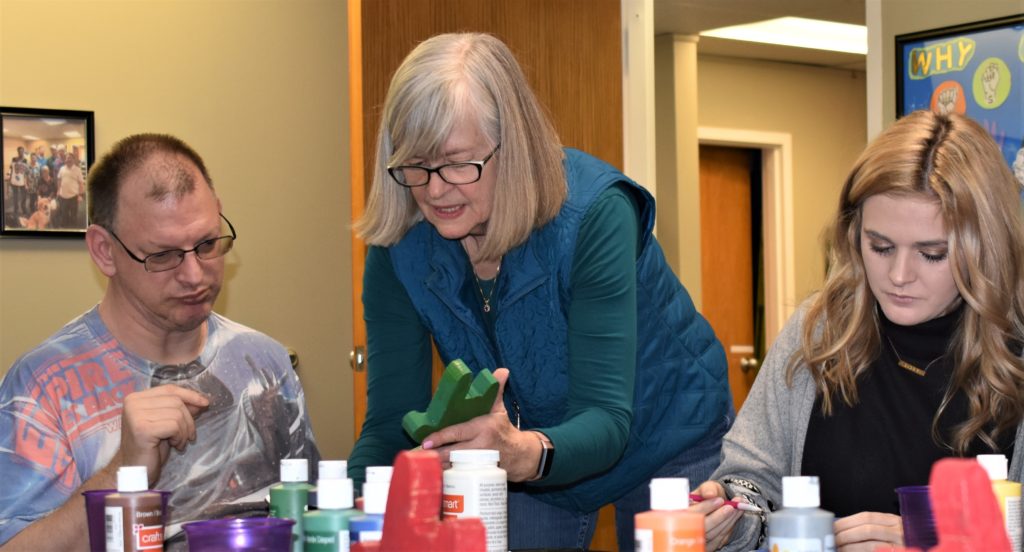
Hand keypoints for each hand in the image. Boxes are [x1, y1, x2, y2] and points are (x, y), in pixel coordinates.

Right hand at [117, 384, 208, 484]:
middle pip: (176, 401)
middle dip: (188, 419)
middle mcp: (133, 403)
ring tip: (178, 442)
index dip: (189, 395)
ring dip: (184, 431)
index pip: (169, 389)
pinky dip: (180, 437)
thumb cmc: (152, 446)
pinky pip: (174, 426)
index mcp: (136, 398)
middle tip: (188, 436)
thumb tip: (202, 401)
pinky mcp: (142, 429)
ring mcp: (136, 415)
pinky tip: (174, 445)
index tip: (205, 403)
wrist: (136, 469)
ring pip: (177, 414)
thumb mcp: (168, 423)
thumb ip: (180, 409)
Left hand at [422, 368, 539, 480]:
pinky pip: (459, 473)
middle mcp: (482, 445)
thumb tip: (502, 370)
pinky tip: (435, 472)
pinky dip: (447, 473)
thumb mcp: (499, 409)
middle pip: (454, 452)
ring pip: (454, 464)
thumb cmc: (504, 430)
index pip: (458, 433)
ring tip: (423, 463)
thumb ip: (496, 390)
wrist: (520, 455)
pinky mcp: (478, 472)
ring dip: (438, 464)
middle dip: (436, 455)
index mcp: (484, 427)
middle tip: (419, 454)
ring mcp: (480, 461)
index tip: (426, 442)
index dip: (441, 438)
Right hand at [691, 480, 744, 550]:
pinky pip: (719, 540)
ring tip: (738, 508)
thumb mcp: (708, 487)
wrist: (718, 504)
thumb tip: (710, 494)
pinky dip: (729, 527)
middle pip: (701, 527)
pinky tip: (736, 516)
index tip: (719, 500)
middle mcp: (687, 527)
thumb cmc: (709, 495)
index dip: (704, 507)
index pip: (690, 512)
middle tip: (731, 507)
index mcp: (681, 511)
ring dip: (727, 521)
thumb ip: (708, 489)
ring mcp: (698, 537)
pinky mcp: (709, 544)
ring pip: (712, 534)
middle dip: (718, 517)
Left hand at [833, 511, 902, 550]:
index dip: (847, 521)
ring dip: (851, 547)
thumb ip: (871, 528)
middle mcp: (901, 531)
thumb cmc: (901, 541)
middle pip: (867, 530)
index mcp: (894, 521)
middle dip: (846, 534)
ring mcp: (902, 545)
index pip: (867, 517)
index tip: (833, 526)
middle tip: (832, 540)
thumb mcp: (889, 530)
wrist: (927, 547)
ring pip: (871, 545)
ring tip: (839, 548)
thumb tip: (841, 529)